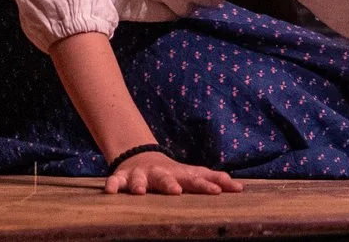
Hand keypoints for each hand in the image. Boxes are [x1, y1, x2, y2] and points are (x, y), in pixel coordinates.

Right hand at [103, 146, 240, 194]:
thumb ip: (211, 179)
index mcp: (178, 175)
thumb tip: (239, 186)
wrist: (141, 157)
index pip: (195, 180)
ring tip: (141, 191)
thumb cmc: (173, 174)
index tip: (219, 191)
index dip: (206, 185)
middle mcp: (160, 173)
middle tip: (176, 191)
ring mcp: (141, 175)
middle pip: (166, 178)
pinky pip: (115, 181)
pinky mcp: (122, 177)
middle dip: (170, 184)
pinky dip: (112, 184)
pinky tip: (109, 191)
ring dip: (139, 184)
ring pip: (139, 179)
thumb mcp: (190, 174)